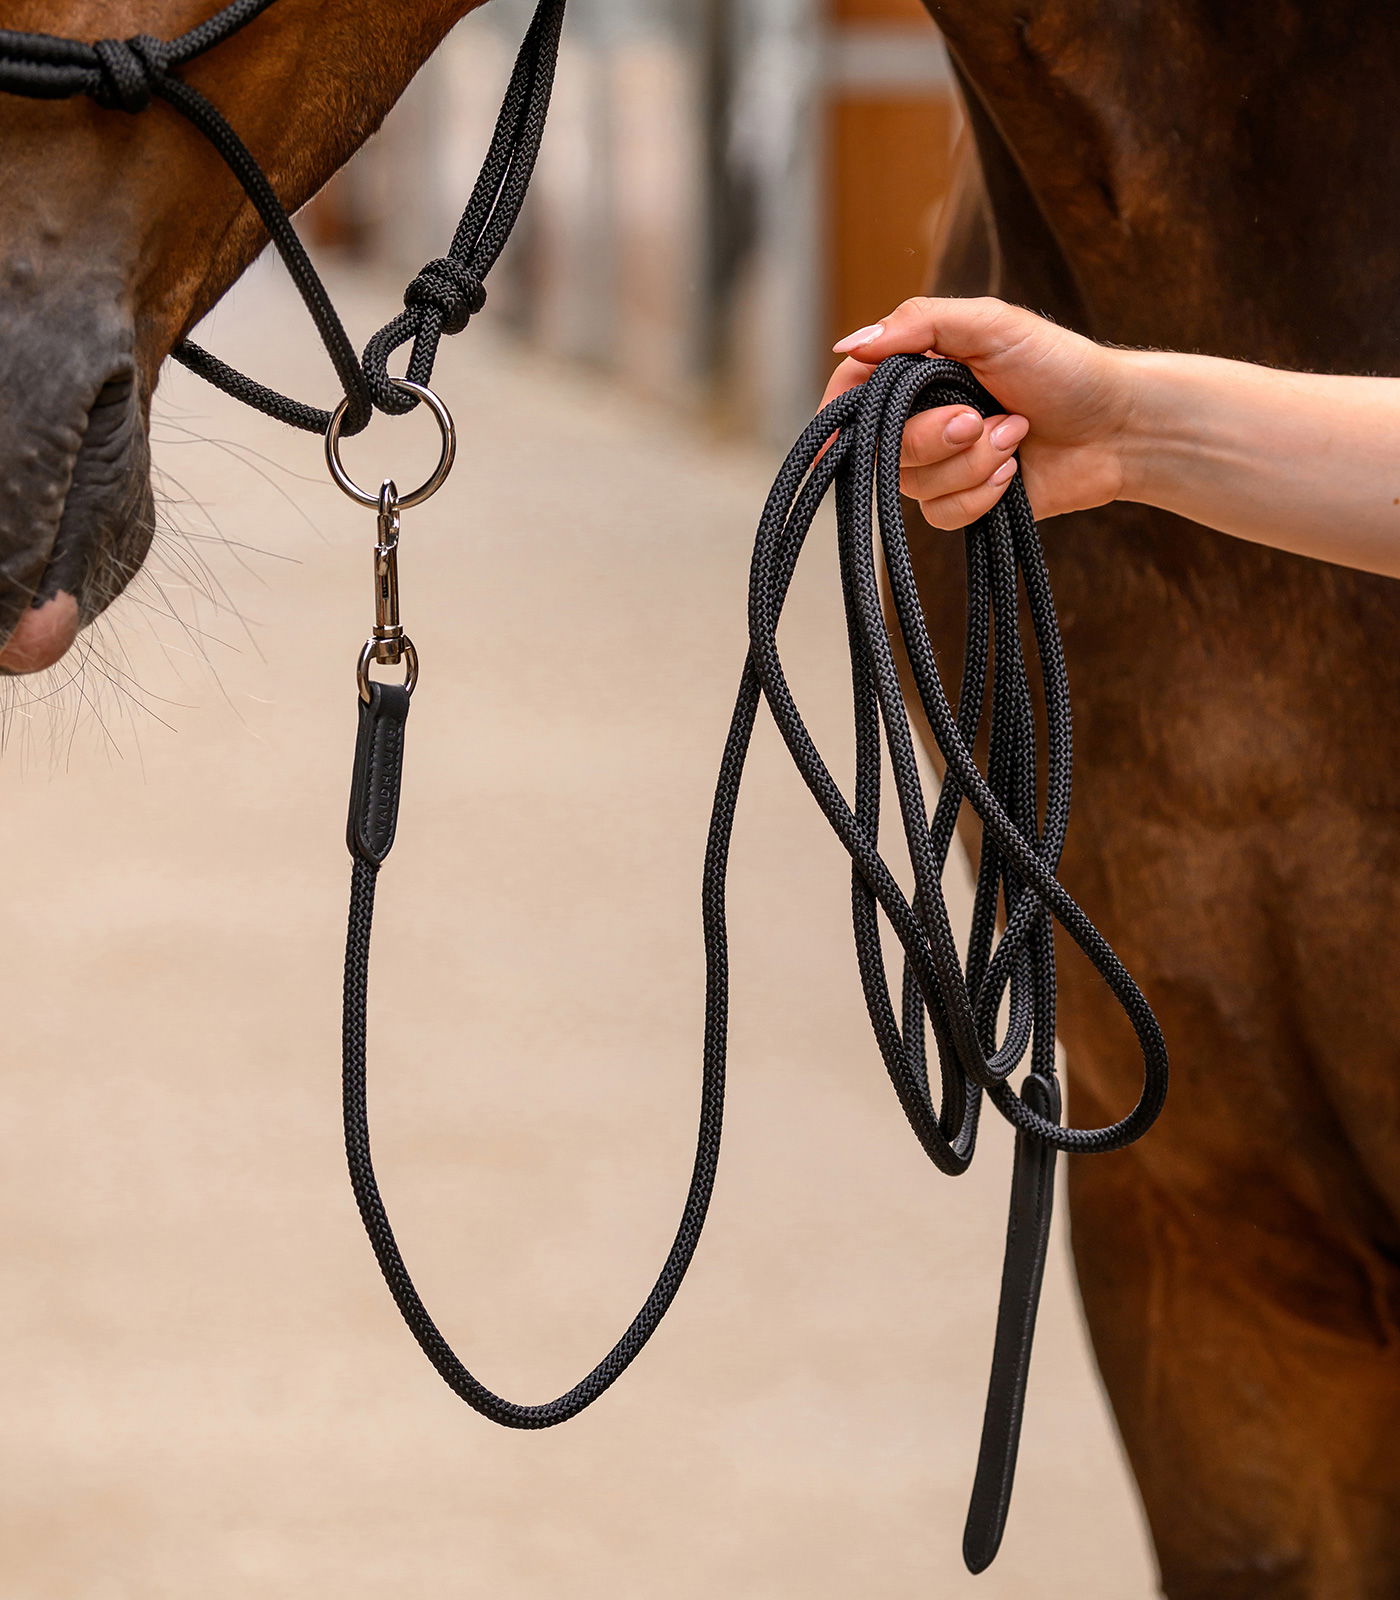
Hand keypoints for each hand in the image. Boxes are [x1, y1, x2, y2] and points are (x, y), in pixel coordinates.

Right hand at [822, 297, 1138, 526]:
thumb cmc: (1062, 367)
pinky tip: (1014, 476)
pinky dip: (980, 496)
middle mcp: (923, 417)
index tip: (843, 430)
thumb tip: (849, 345)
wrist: (1119, 427)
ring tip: (1014, 437)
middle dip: (933, 438)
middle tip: (978, 417)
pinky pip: (941, 515)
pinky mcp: (965, 501)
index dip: (839, 414)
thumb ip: (920, 323)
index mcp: (919, 369)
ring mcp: (942, 462)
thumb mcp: (992, 324)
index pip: (852, 392)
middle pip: (882, 446)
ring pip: (914, 485)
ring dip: (970, 464)